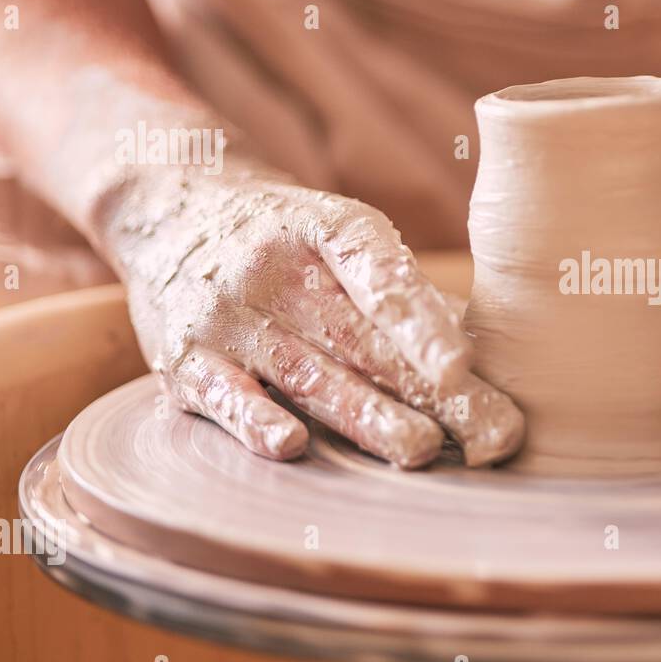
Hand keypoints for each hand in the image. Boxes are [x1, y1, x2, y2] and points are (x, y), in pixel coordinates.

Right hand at [102, 165, 524, 466]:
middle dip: (432, 393)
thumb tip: (488, 358)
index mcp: (328, 229)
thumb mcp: (342, 235)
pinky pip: (222, 394)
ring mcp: (226, 316)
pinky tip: (289, 446)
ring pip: (307, 374)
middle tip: (491, 437)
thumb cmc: (288, 240)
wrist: (169, 211)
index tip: (461, 367)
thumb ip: (403, 293)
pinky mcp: (183, 361)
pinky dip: (253, 421)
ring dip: (366, 418)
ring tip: (420, 450)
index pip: (380, 274)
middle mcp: (274, 270)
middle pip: (361, 339)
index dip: (422, 322)